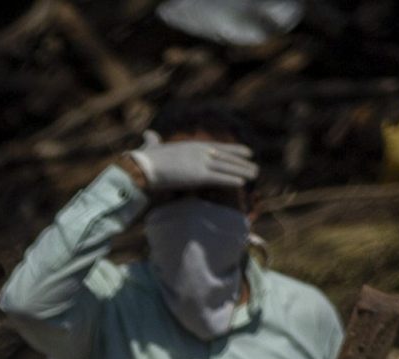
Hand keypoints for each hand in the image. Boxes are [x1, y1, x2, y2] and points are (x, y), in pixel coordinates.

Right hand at [126, 135, 257, 197]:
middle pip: (226, 157)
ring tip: (255, 175)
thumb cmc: (145, 159)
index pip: (218, 147)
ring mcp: (200, 162)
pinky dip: (231, 180)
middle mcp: (199, 151)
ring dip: (242, 171)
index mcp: (192, 145)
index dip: (234, 150)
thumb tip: (147, 135)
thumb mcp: (152, 147)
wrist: (143, 166)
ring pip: (226, 167)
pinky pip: (219, 178)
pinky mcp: (198, 175)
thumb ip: (153, 142)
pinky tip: (243, 183)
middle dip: (242, 162)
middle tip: (256, 166)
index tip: (247, 152)